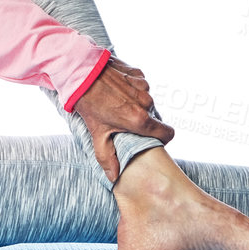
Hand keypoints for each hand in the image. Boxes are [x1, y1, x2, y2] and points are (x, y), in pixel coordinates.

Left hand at [73, 55, 175, 181]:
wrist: (80, 73)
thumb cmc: (90, 104)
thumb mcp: (97, 134)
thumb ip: (108, 158)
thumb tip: (114, 177)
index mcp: (139, 120)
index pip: (168, 133)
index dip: (162, 138)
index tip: (151, 138)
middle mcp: (145, 102)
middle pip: (153, 116)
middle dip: (141, 119)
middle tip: (123, 119)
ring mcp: (142, 85)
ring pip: (146, 100)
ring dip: (136, 102)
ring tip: (116, 102)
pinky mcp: (137, 72)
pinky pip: (140, 84)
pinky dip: (132, 87)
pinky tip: (116, 88)